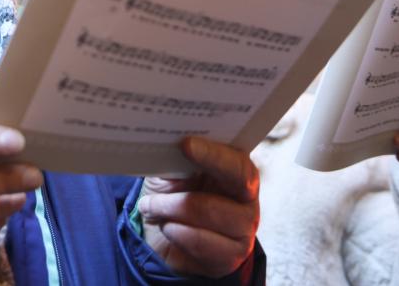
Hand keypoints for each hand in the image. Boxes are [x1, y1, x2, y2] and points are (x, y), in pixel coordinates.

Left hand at [138, 136, 258, 276]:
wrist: (161, 237)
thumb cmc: (171, 194)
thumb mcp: (169, 171)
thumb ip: (175, 157)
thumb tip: (168, 141)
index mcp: (236, 168)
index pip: (237, 160)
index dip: (213, 153)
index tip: (186, 145)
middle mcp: (247, 197)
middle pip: (234, 186)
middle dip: (189, 184)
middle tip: (153, 194)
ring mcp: (244, 228)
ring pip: (210, 212)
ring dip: (171, 210)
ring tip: (151, 207)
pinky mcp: (233, 256)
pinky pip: (202, 242)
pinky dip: (176, 232)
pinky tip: (166, 227)